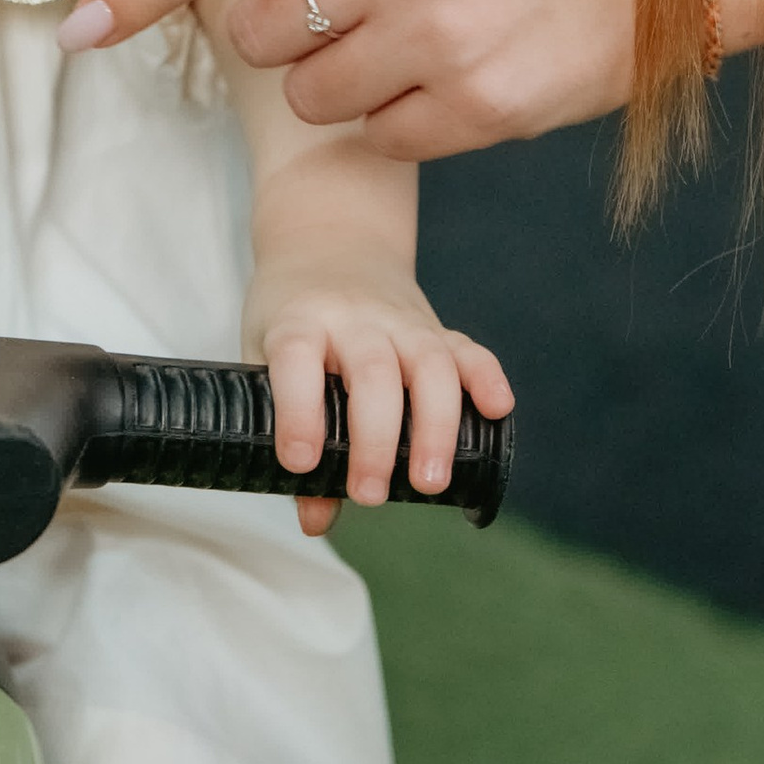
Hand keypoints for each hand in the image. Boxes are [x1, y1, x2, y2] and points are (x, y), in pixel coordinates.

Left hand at [59, 0, 638, 159]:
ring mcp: (441, 37)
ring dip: (338, 79)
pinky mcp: (483, 109)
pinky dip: (399, 119)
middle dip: (283, 28)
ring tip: (415, 33)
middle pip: (256, 33)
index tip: (78, 29)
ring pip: (309, 97)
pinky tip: (456, 71)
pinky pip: (379, 140)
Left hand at [247, 249, 511, 535]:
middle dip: (377, 438)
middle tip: (372, 494)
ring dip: (435, 424)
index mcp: (298, 322)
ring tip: (433, 482)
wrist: (328, 243)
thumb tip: (315, 520)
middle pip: (372, 371)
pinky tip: (498, 410)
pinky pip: (469, 348)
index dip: (299, 411)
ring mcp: (399, 320)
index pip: (297, 360)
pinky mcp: (435, 326)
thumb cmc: (289, 320)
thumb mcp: (265, 365)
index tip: (301, 462)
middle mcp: (352, 318)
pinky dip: (487, 377)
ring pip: (428, 363)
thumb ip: (286, 437)